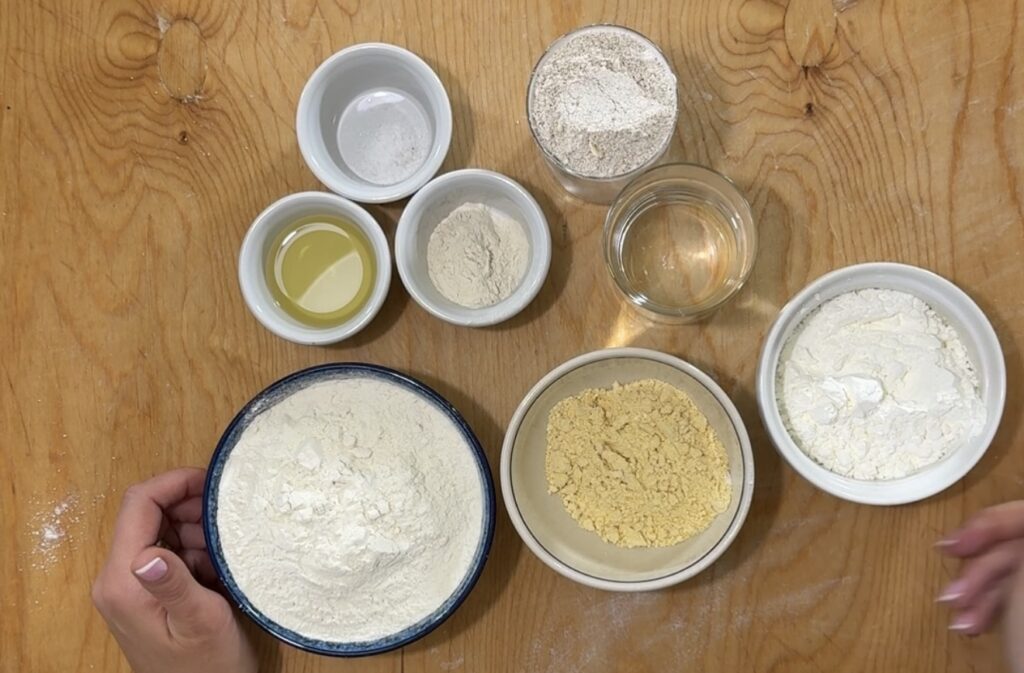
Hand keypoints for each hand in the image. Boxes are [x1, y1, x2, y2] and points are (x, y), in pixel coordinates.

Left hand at [92, 468, 256, 672]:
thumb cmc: (208, 667)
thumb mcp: (200, 623)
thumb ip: (174, 585)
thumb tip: (149, 554)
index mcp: (123, 581)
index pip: (138, 504)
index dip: (174, 483)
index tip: (212, 482)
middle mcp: (117, 577)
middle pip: (148, 512)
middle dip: (189, 507)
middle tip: (227, 523)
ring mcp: (130, 584)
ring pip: (161, 529)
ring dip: (195, 529)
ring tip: (224, 552)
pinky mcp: (145, 590)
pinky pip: (168, 550)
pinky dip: (195, 549)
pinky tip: (215, 569)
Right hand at [938, 502, 1023, 640]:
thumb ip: (1017, 539)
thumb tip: (1011, 516)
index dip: (991, 522)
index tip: (955, 544)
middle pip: (1019, 544)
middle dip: (979, 569)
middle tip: (951, 592)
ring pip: (1015, 573)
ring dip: (978, 593)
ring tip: (958, 619)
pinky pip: (1018, 595)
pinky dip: (992, 607)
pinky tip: (971, 624)